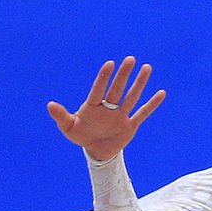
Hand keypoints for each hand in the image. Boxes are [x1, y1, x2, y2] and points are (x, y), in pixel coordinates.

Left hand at [47, 56, 165, 160]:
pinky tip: (161, 93)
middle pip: (118, 89)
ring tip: (147, 67)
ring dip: (139, 83)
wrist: (95, 151)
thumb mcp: (68, 128)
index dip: (104, 78)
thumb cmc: (81, 135)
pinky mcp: (130, 126)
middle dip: (124, 75)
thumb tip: (50, 105)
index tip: (110, 64)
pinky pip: (143, 114)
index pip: (99, 89)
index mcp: (92, 106)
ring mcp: (120, 116)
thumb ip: (61, 116)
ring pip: (132, 97)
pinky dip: (152, 105)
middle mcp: (108, 108)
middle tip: (130, 59)